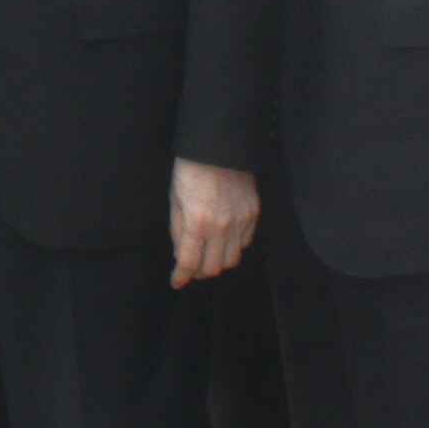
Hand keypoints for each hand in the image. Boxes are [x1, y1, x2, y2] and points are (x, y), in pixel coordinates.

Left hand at [168, 159, 257, 285]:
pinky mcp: (253, 213)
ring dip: (218, 262)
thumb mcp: (175, 200)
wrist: (218, 146)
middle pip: (214, 267)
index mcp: (198, 222)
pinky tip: (224, 239)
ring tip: (209, 254)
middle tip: (192, 266)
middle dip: (200, 272)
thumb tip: (181, 256)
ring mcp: (241, 221)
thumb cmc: (190, 171)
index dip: (181, 276)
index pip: (189, 262)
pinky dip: (234, 246)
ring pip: (232, 259)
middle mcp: (222, 226)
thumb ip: (178, 231)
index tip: (176, 282)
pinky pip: (246, 242)